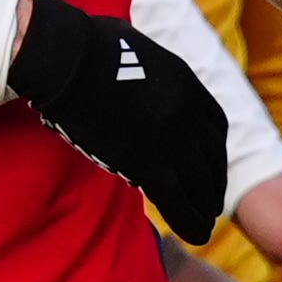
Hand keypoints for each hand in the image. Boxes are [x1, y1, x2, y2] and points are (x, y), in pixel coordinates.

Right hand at [6, 0, 231, 240]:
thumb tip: (144, 83)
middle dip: (214, 183)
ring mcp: (169, 135)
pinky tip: (197, 234)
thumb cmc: (87, 46)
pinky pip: (175, 196)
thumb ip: (152, 76)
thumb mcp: (140, 52)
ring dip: (205, 206)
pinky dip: (189, 219)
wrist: (65, 54)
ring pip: (197, 181)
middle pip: (211, 157)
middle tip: (213, 203)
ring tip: (205, 223)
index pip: (215, 126)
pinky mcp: (144, 158)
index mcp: (186, 82)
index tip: (212, 168)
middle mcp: (187, 110)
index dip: (216, 153)